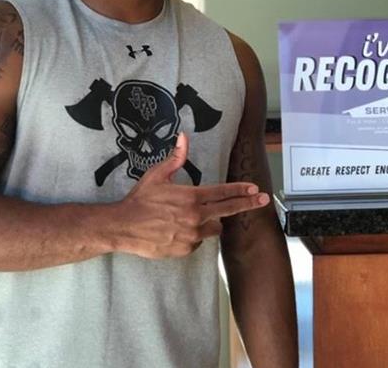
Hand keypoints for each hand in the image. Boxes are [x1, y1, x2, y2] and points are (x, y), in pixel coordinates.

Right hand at [111, 133, 268, 258]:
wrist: (123, 226)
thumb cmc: (140, 199)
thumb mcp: (157, 175)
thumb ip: (176, 158)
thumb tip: (184, 137)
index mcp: (191, 197)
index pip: (223, 192)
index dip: (242, 190)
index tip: (256, 189)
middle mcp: (195, 216)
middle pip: (229, 210)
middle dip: (247, 204)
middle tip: (263, 200)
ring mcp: (191, 235)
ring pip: (214, 228)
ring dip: (210, 222)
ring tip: (192, 217)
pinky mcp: (185, 249)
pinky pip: (198, 241)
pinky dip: (194, 235)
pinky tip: (179, 229)